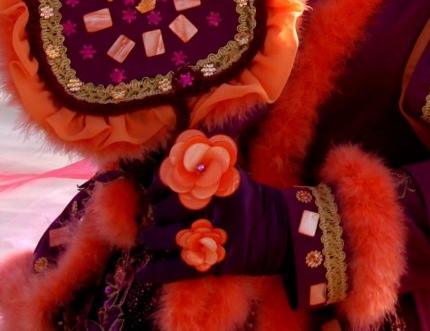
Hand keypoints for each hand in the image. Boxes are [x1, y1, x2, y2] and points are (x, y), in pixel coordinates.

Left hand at [136, 158, 289, 285]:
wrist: (285, 232)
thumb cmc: (258, 203)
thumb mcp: (235, 176)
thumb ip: (211, 167)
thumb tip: (181, 155)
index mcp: (213, 183)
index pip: (173, 181)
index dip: (158, 188)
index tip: (156, 193)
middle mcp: (208, 207)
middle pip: (165, 211)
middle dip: (156, 216)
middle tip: (156, 219)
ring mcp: (209, 235)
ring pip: (166, 238)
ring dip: (151, 240)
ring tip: (148, 240)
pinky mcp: (213, 262)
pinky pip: (176, 268)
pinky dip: (156, 272)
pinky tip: (143, 275)